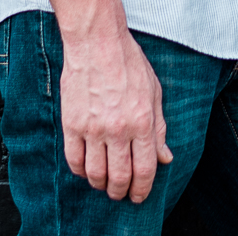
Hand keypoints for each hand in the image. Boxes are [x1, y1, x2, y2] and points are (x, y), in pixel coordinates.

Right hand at [61, 27, 172, 202]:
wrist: (97, 41)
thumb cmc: (128, 62)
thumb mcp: (154, 91)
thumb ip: (160, 128)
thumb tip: (165, 158)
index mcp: (142, 120)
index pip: (144, 170)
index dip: (142, 190)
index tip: (139, 196)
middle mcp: (118, 128)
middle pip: (119, 178)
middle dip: (121, 192)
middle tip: (121, 192)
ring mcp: (93, 128)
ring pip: (95, 175)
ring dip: (101, 185)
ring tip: (104, 183)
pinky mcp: (72, 124)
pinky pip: (74, 161)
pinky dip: (81, 172)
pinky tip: (87, 168)